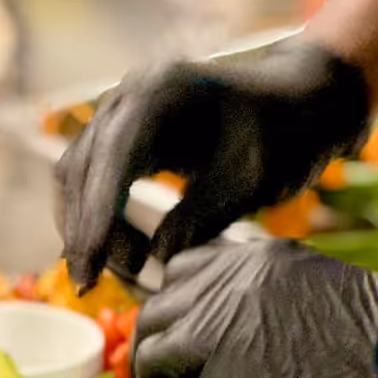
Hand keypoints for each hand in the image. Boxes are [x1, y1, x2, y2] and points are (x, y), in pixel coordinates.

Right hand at [57, 40, 369, 291]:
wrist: (299, 101)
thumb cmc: (283, 133)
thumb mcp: (249, 180)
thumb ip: (201, 217)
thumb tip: (155, 258)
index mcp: (159, 94)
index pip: (110, 162)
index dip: (94, 221)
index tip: (87, 273)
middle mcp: (130, 94)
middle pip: (81, 166)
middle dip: (86, 229)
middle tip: (101, 283)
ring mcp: (125, 108)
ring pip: (79, 171)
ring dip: (90, 223)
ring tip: (132, 265)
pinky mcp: (128, 129)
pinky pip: (95, 172)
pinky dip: (101, 212)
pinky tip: (126, 247)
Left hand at [131, 239, 377, 377]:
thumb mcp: (309, 279)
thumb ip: (261, 289)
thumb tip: (230, 318)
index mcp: (247, 259)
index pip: (177, 274)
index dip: (175, 309)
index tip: (184, 335)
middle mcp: (223, 290)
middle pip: (153, 317)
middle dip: (157, 352)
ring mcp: (219, 340)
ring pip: (152, 363)